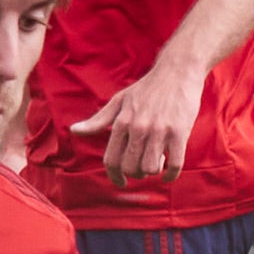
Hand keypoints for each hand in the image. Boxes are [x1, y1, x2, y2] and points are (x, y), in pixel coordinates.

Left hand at [70, 55, 211, 187]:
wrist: (176, 71)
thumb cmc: (147, 88)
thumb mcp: (119, 101)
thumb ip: (98, 120)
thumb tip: (74, 131)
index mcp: (122, 122)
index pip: (111, 159)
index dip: (114, 176)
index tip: (120, 182)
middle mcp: (138, 127)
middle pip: (131, 168)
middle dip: (136, 174)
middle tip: (142, 168)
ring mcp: (159, 131)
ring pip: (151, 168)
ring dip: (153, 171)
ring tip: (157, 161)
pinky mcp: (179, 132)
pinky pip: (175, 164)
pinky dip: (171, 175)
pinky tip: (169, 173)